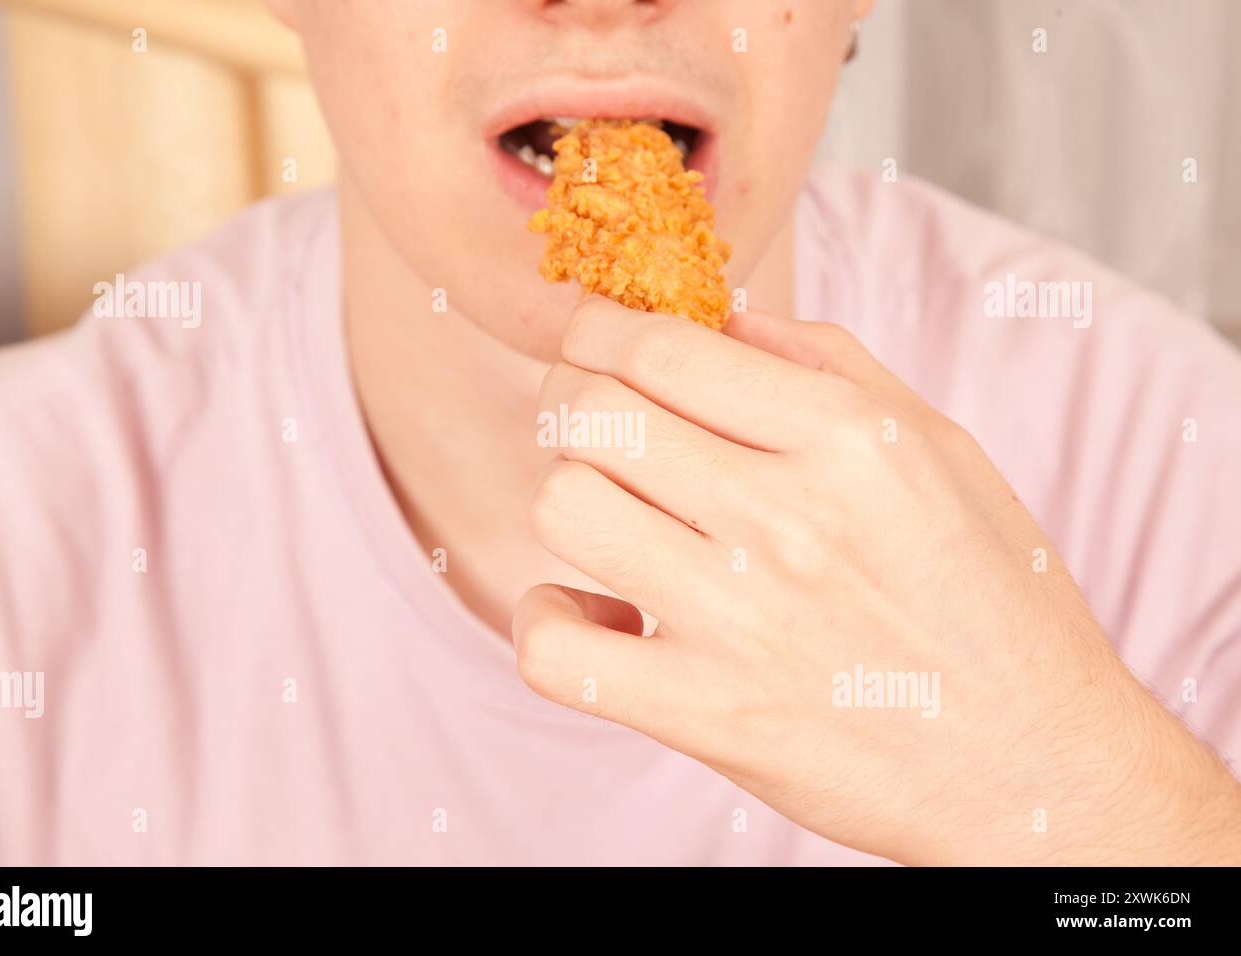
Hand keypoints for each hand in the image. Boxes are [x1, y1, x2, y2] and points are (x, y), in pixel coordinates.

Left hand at [514, 296, 1240, 864]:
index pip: (662, 348)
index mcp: (848, 439)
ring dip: (569, 501)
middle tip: (594, 421)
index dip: (597, 330)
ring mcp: (739, 621)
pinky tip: (595, 610)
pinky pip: (555, 650)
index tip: (591, 339)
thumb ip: (831, 365)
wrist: (1038, 767)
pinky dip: (549, 621)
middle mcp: (787, 518)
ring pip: (564, 508)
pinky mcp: (707, 714)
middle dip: (572, 400)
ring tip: (612, 517)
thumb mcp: (943, 450)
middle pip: (593, 414)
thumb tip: (724, 318)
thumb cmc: (996, 601)